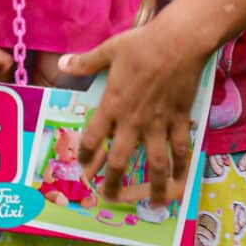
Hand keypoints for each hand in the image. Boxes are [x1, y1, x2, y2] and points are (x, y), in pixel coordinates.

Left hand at [62, 24, 208, 205]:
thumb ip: (86, 62)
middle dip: (114, 183)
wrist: (180, 42)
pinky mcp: (179, 119)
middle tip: (110, 196)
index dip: (86, 156)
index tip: (85, 166)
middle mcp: (133, 121)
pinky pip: (181, 148)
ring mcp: (159, 123)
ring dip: (155, 186)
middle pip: (120, 160)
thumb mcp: (110, 50)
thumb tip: (63, 65)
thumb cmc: (143, 44)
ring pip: (155, 163)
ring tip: (156, 202)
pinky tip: (182, 179)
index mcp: (112, 105)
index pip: (93, 138)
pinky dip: (182, 165)